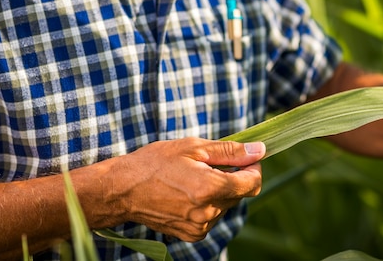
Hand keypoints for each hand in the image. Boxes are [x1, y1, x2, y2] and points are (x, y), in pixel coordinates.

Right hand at [111, 137, 264, 240]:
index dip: (253, 168)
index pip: (252, 183)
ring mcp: (200, 226)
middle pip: (239, 194)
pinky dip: (207, 204)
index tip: (246, 158)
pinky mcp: (191, 234)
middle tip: (208, 164)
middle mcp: (208, 212)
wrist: (123, 190)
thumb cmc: (156, 162)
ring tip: (191, 178)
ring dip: (218, 191)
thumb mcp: (193, 147)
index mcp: (210, 188)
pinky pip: (212, 216)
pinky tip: (187, 193)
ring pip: (225, 205)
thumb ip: (230, 151)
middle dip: (232, 177)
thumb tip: (259, 150)